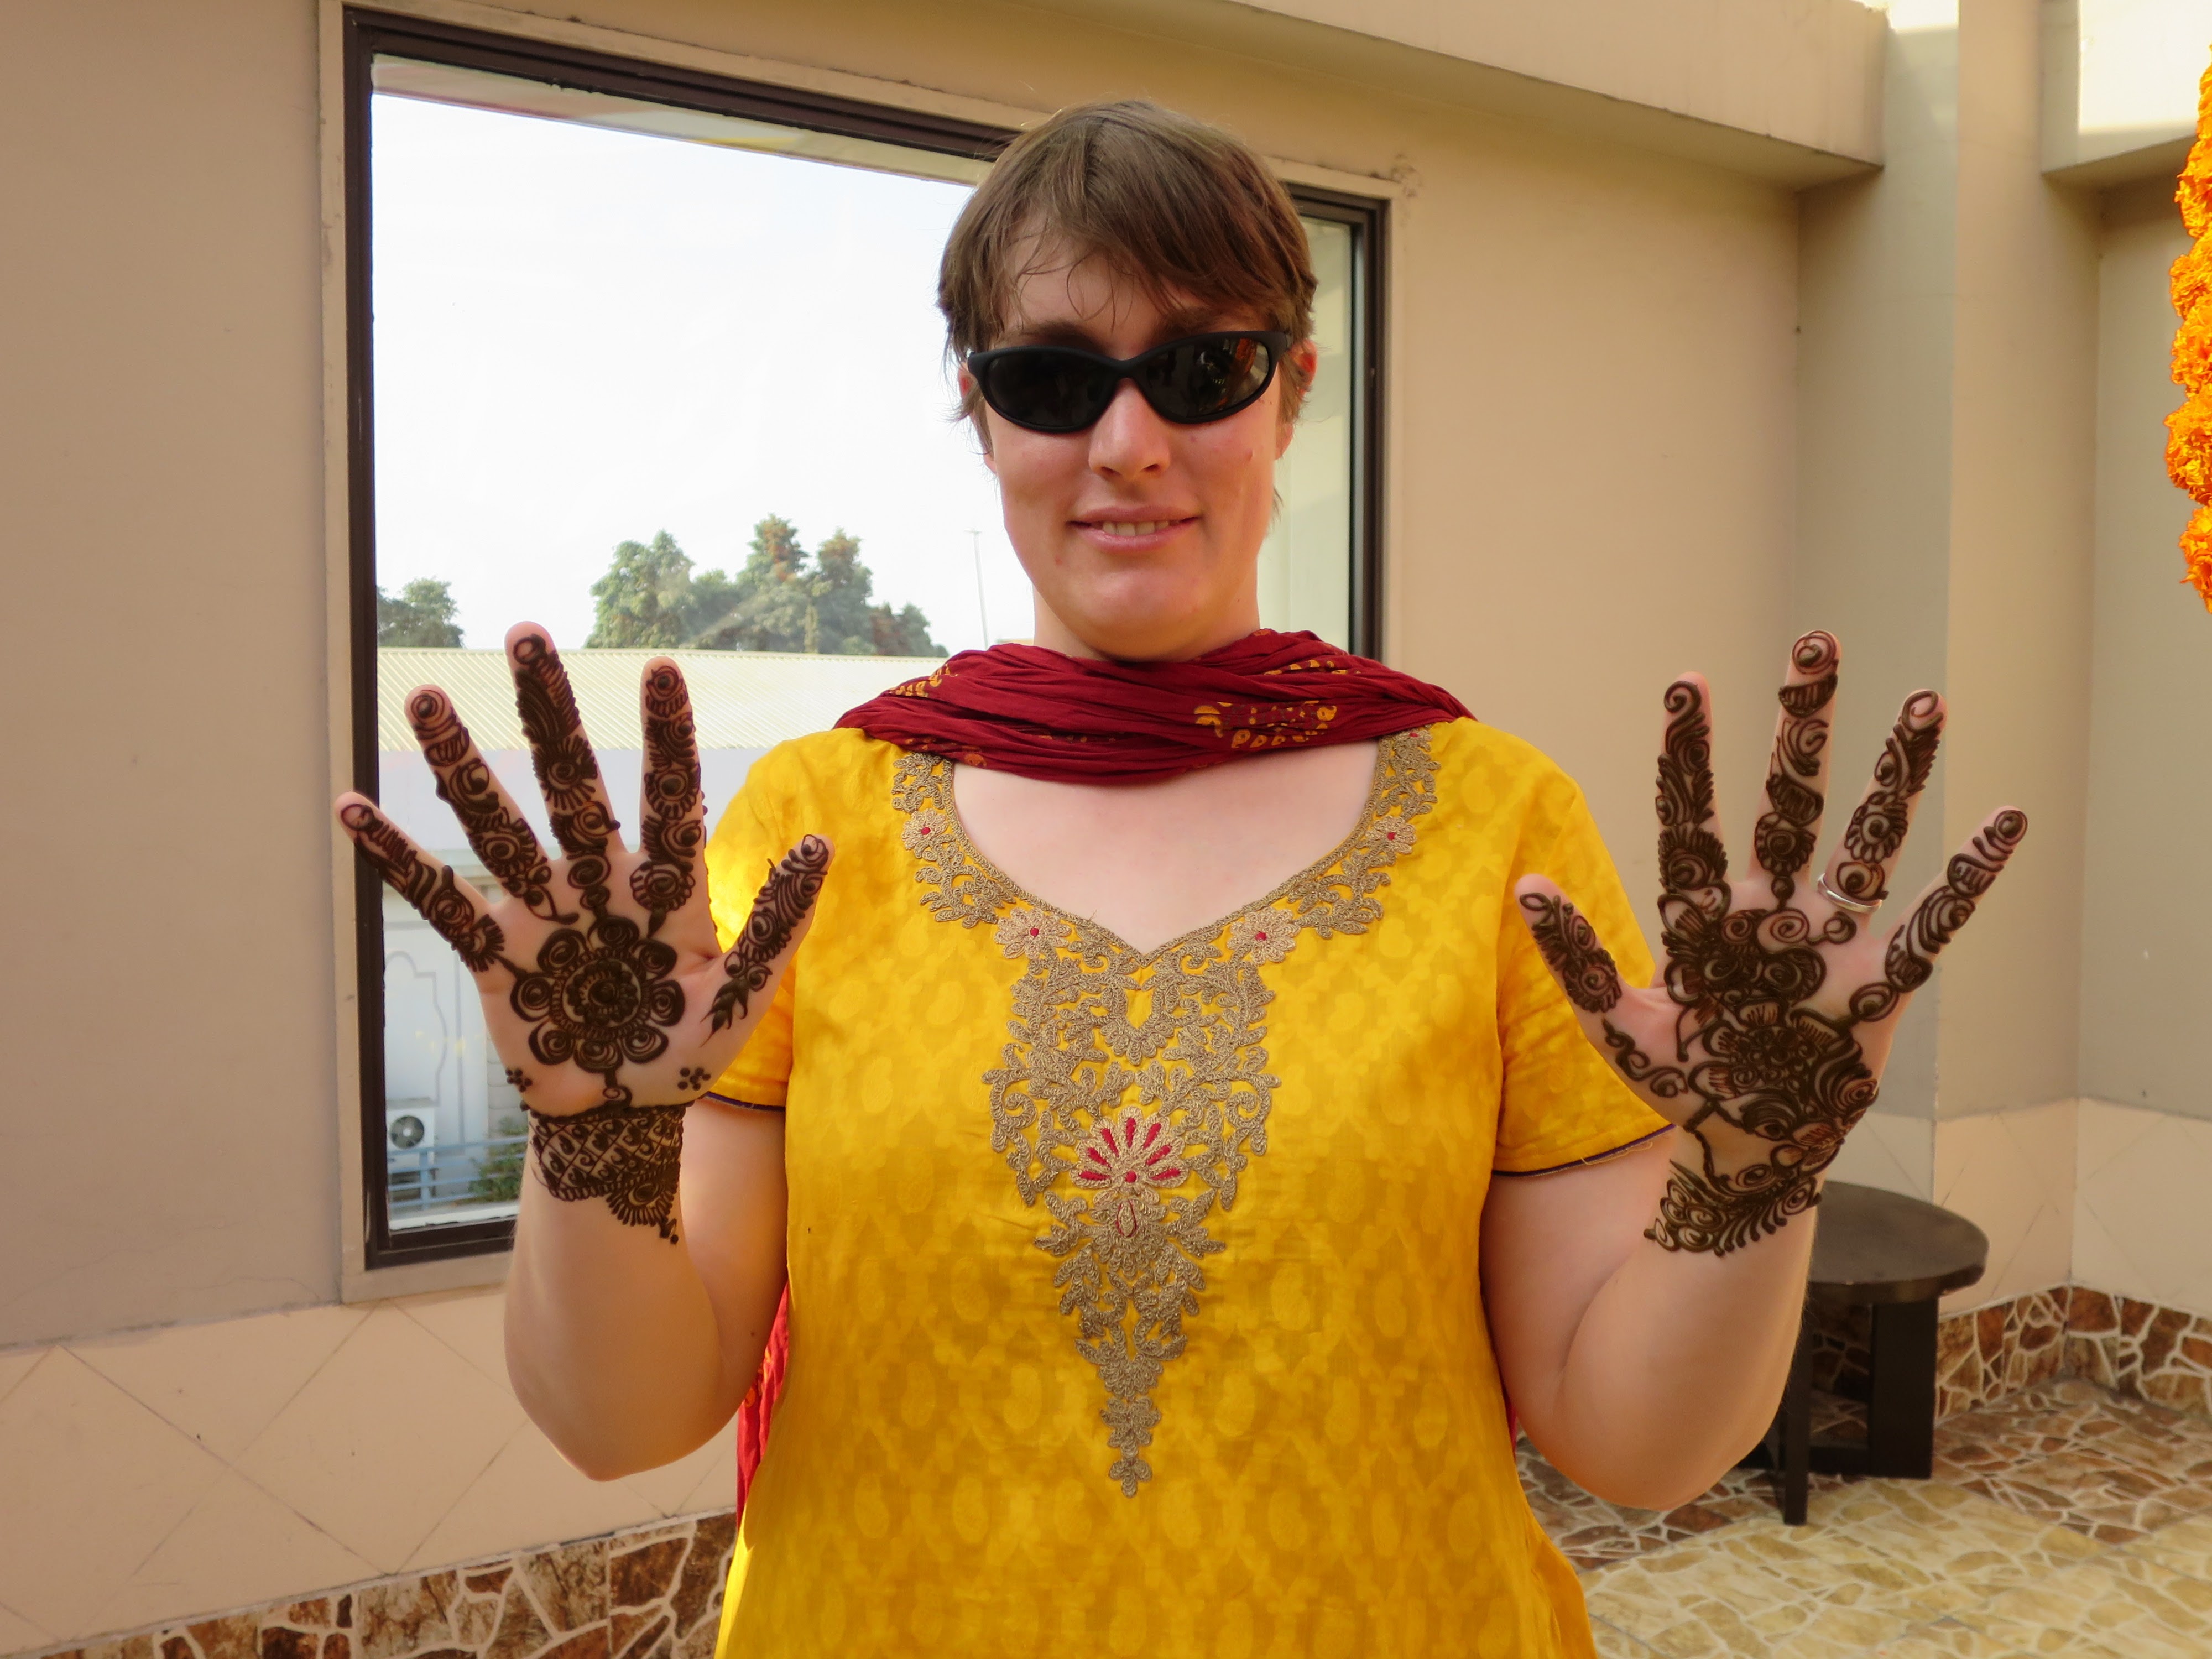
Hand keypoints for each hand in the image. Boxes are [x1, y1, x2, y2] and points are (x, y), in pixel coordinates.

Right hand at [336, 624, 830, 1120]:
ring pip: (498, 823)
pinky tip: (353, 809)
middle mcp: (598, 879)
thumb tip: (820, 847)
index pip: (670, 796)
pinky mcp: (495, 953)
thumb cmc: (687, 1050)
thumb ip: (776, 927)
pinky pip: (441, 900)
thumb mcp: (742, 998)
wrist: (621, 1112)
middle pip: (572, 782)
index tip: (662, 667)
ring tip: (427, 696)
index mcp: (665, 885)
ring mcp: (542, 911)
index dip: (666, 736)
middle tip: (527, 633)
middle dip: (551, 712)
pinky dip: (399, 859)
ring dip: (461, 764)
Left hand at [1514, 631, 2025, 1255]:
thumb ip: (1577, 960)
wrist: (1743, 1146)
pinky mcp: (1881, 982)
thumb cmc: (1680, 1082)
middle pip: (1789, 800)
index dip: (1689, 754)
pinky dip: (1970, 876)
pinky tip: (2007, 820)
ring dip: (1899, 775)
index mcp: (1707, 916)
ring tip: (1927, 700)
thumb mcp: (1616, 1027)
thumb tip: (1526, 886)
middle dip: (1803, 726)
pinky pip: (1934, 920)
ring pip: (1868, 838)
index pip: (1692, 819)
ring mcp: (1832, 939)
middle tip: (1815, 643)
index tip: (1686, 680)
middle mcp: (1774, 910)